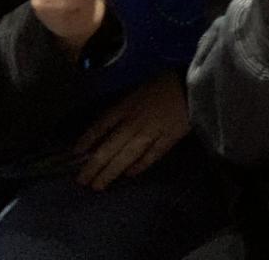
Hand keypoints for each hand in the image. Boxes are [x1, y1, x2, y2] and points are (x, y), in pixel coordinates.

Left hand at [73, 71, 188, 190]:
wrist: (193, 84)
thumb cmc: (165, 82)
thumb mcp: (139, 89)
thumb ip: (125, 106)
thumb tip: (107, 127)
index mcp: (127, 106)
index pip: (101, 125)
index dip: (87, 140)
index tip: (76, 154)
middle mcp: (134, 122)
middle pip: (109, 148)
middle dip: (94, 166)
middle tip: (82, 181)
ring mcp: (151, 132)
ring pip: (126, 156)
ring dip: (111, 172)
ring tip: (99, 185)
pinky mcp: (168, 139)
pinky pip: (150, 156)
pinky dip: (139, 166)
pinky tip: (130, 174)